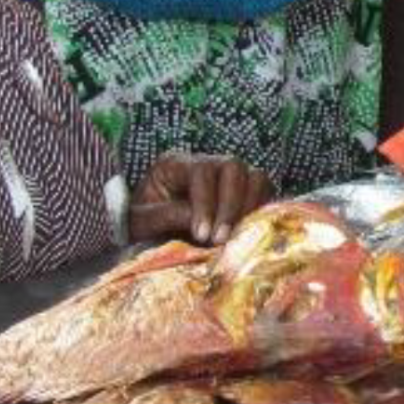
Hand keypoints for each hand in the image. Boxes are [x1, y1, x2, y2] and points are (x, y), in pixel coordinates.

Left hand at [130, 153, 274, 245]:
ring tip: (235, 239)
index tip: (202, 235)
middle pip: (233, 167)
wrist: (146, 239)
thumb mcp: (140, 223)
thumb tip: (203, 223)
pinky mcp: (244, 195)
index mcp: (175, 164)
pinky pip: (265, 196)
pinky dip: (260, 215)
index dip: (206, 202)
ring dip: (249, 209)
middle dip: (230, 205)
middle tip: (221, 240)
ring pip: (256, 178)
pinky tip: (245, 236)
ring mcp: (229, 178)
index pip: (201, 170)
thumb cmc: (138, 227)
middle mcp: (206, 164)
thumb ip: (166, 217)